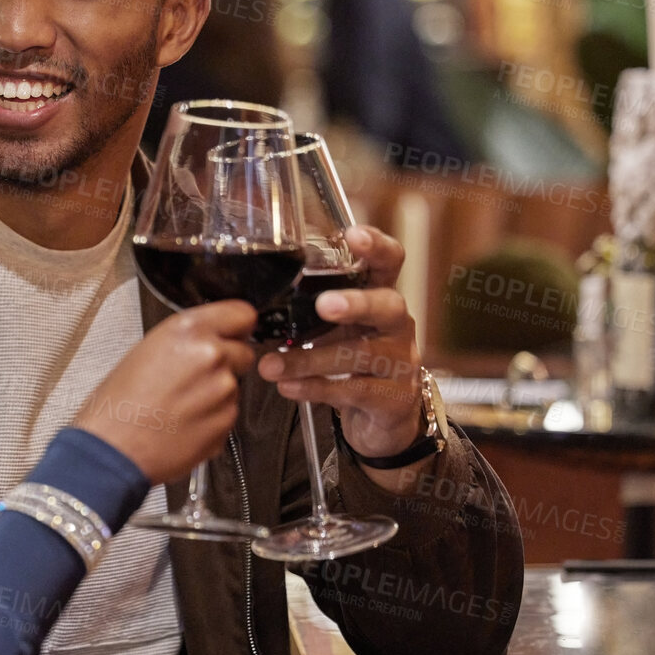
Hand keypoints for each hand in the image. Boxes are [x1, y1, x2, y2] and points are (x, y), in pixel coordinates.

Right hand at [75, 299, 257, 482]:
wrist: (113, 449)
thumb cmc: (117, 405)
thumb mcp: (145, 351)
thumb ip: (185, 341)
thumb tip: (205, 342)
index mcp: (188, 330)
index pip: (242, 314)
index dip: (238, 327)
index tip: (234, 334)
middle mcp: (211, 356)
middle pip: (243, 352)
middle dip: (226, 363)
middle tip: (194, 379)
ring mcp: (223, 390)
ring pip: (234, 386)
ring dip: (217, 394)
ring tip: (180, 405)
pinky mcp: (226, 421)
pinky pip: (229, 414)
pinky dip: (213, 418)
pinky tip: (185, 423)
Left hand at [257, 226, 425, 462]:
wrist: (382, 420)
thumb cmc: (351, 363)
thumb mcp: (335, 330)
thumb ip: (309, 312)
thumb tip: (252, 300)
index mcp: (380, 298)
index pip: (390, 263)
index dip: (377, 247)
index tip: (353, 235)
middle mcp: (397, 326)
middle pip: (387, 305)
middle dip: (356, 303)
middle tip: (324, 305)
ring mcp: (401, 362)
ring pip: (360, 355)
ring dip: (309, 359)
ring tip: (271, 365)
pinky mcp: (394, 398)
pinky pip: (353, 391)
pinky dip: (316, 388)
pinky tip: (288, 387)